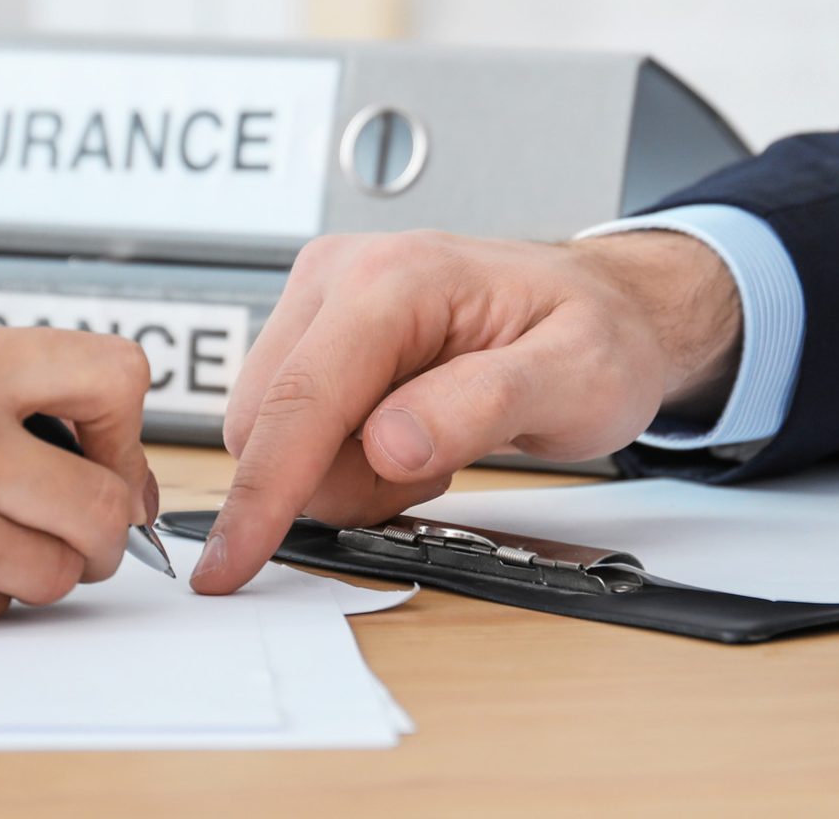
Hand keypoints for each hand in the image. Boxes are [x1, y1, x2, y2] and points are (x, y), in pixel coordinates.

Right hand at [192, 229, 741, 594]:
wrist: (604, 307)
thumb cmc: (597, 333)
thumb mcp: (577, 378)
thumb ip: (483, 406)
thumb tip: (389, 446)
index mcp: (394, 278)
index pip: (302, 397)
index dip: (264, 489)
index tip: (235, 563)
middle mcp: (339, 274)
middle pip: (268, 420)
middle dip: (335, 479)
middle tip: (433, 472)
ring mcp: (320, 298)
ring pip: (271, 429)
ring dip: (343, 471)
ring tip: (431, 446)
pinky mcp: (315, 328)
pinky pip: (291, 424)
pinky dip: (343, 456)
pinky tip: (407, 435)